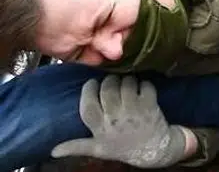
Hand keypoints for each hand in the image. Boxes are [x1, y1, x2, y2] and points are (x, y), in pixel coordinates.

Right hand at [51, 76, 192, 167]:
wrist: (153, 150)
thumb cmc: (122, 148)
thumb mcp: (98, 149)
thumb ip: (76, 147)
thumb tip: (53, 151)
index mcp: (100, 128)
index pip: (88, 104)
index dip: (89, 90)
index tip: (92, 84)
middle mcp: (115, 117)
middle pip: (107, 88)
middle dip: (109, 81)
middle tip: (112, 82)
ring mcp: (134, 109)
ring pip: (126, 83)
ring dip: (126, 80)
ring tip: (126, 84)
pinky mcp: (150, 104)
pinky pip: (145, 84)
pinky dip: (144, 83)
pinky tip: (142, 88)